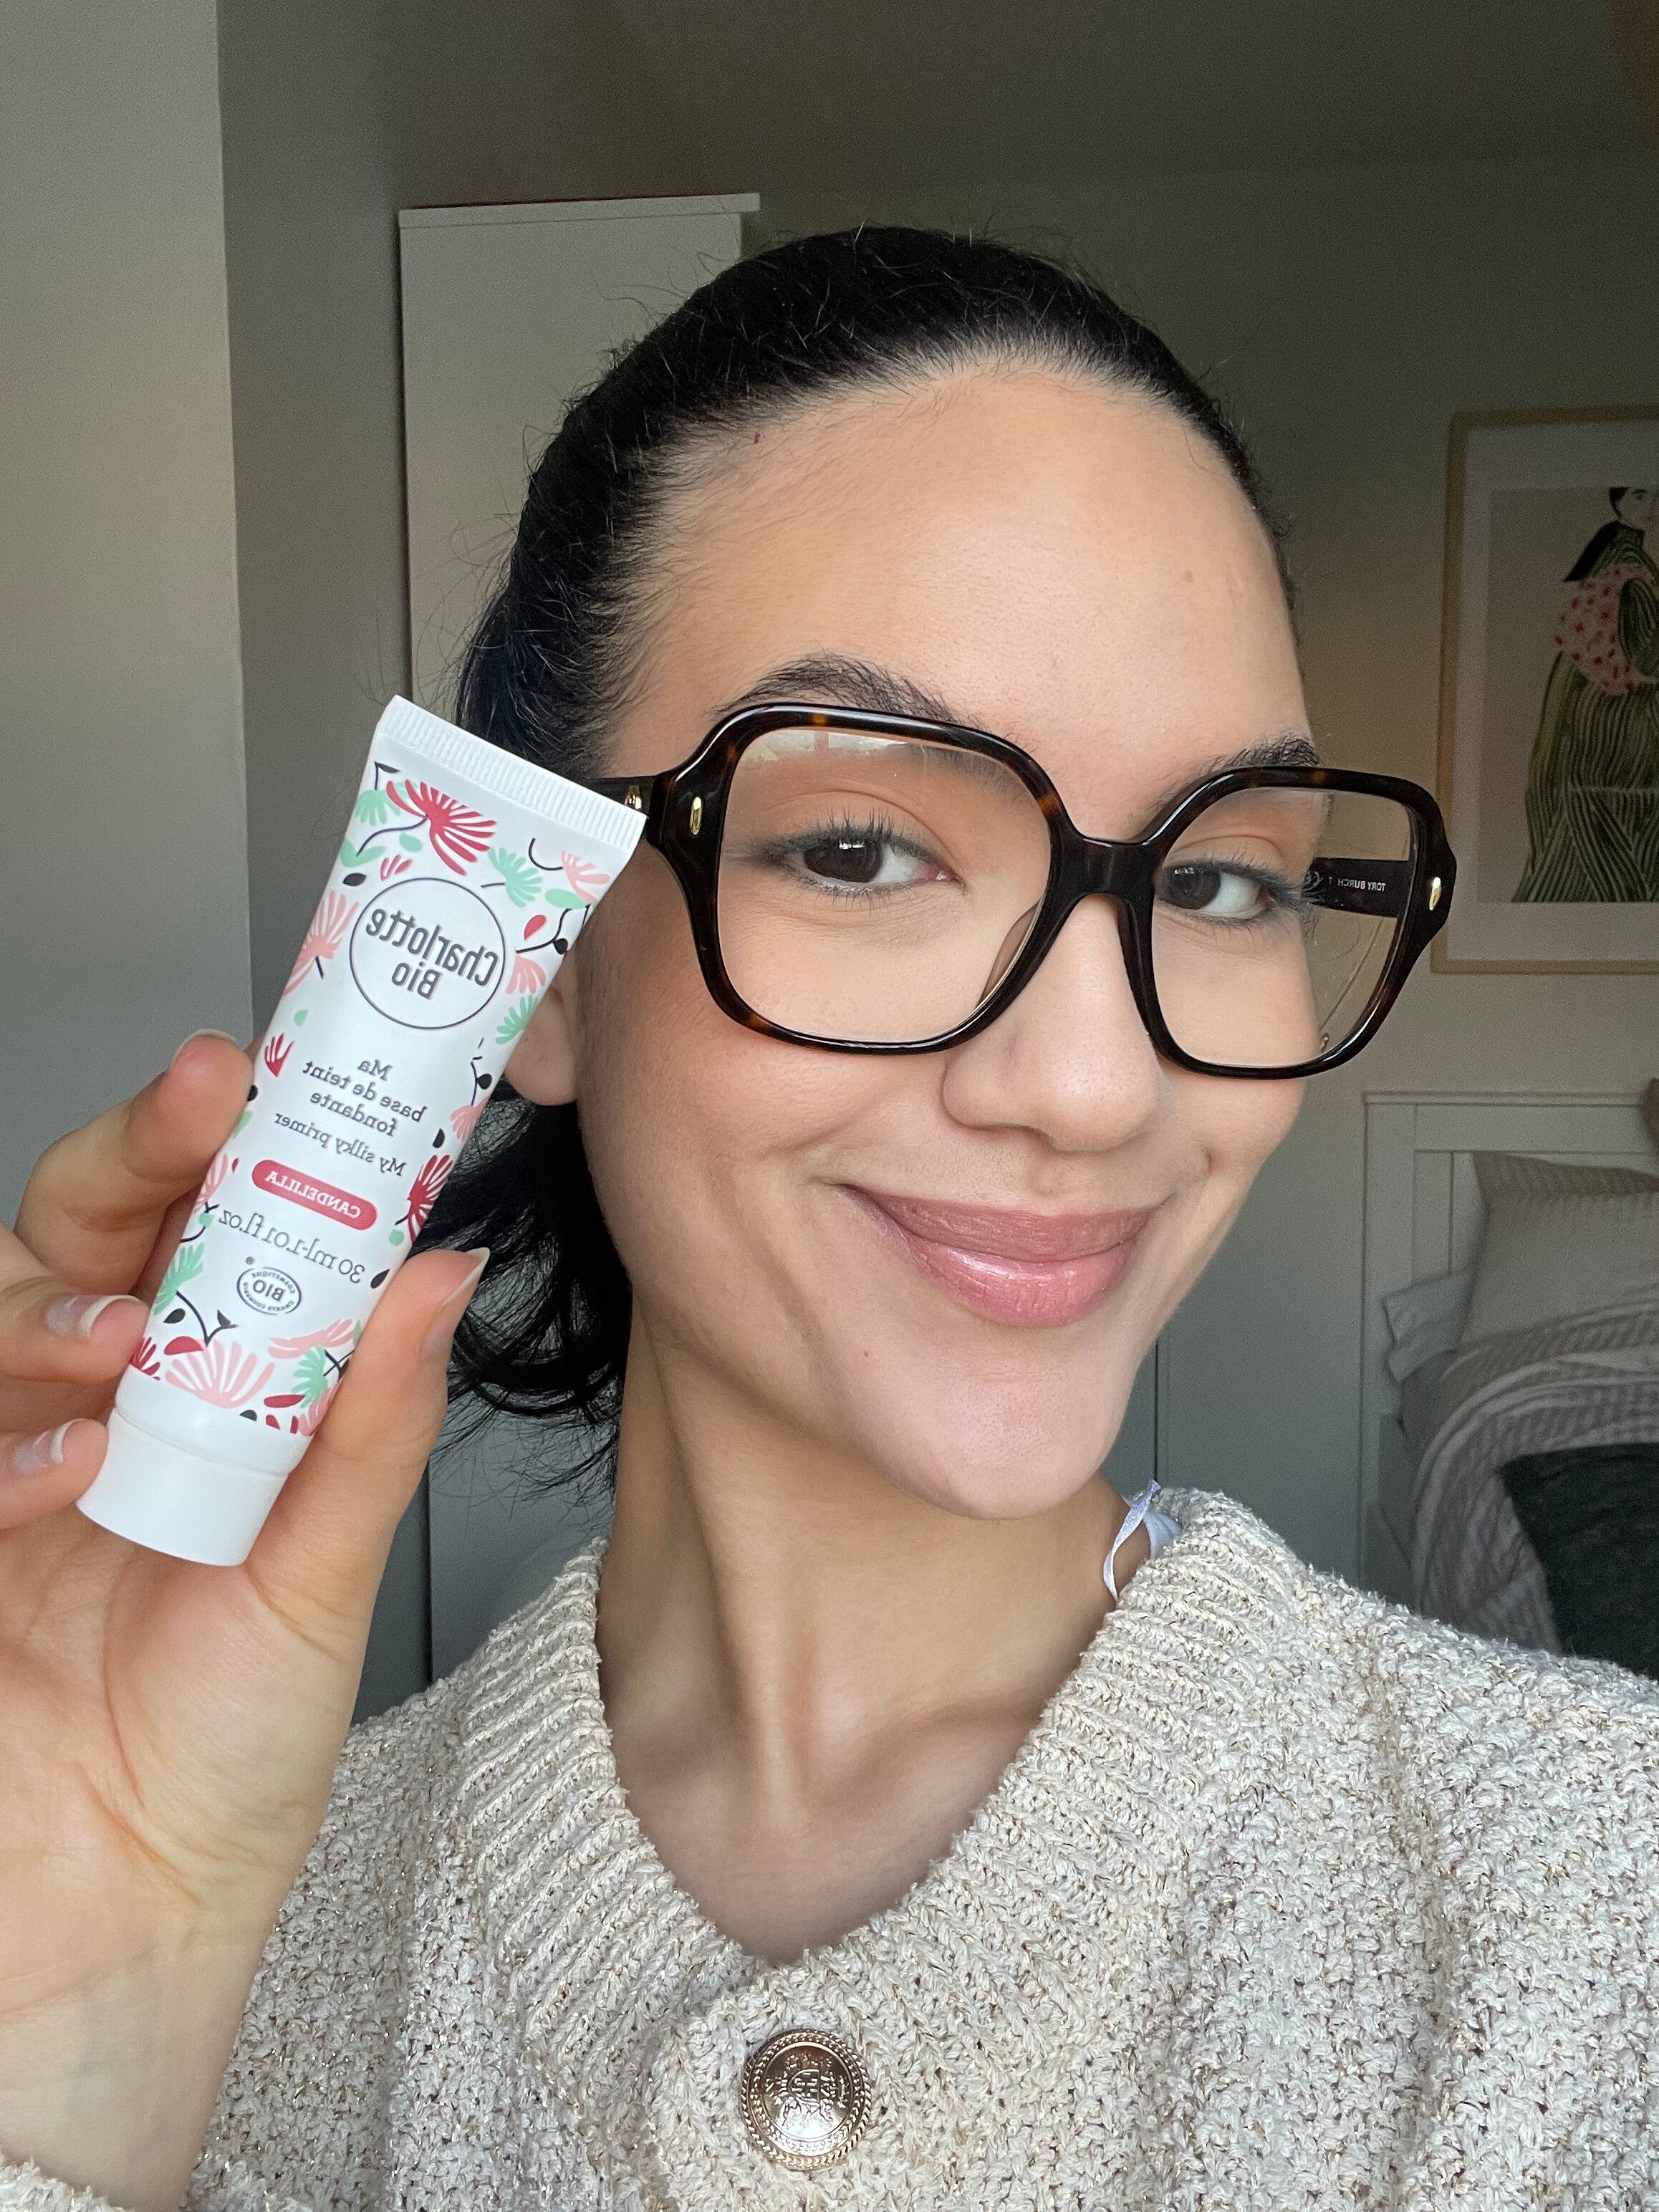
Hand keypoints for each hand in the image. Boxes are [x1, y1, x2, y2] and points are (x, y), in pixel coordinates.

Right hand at [0, 1033, 482, 2211]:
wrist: (132, 1907)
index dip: (223, 1144)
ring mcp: (8, 1462)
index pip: (197, 1230)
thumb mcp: (327, 1573)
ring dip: (61, 1301)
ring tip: (126, 1335)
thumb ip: (373, 1420)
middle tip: (197, 1113)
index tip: (268, 1078)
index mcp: (200, 1392)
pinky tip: (67, 1464)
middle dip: (134, 1159)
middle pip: (79, 1230)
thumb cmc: (229, 1745)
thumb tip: (443, 1271)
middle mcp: (94, 1402)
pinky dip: (5, 1444)